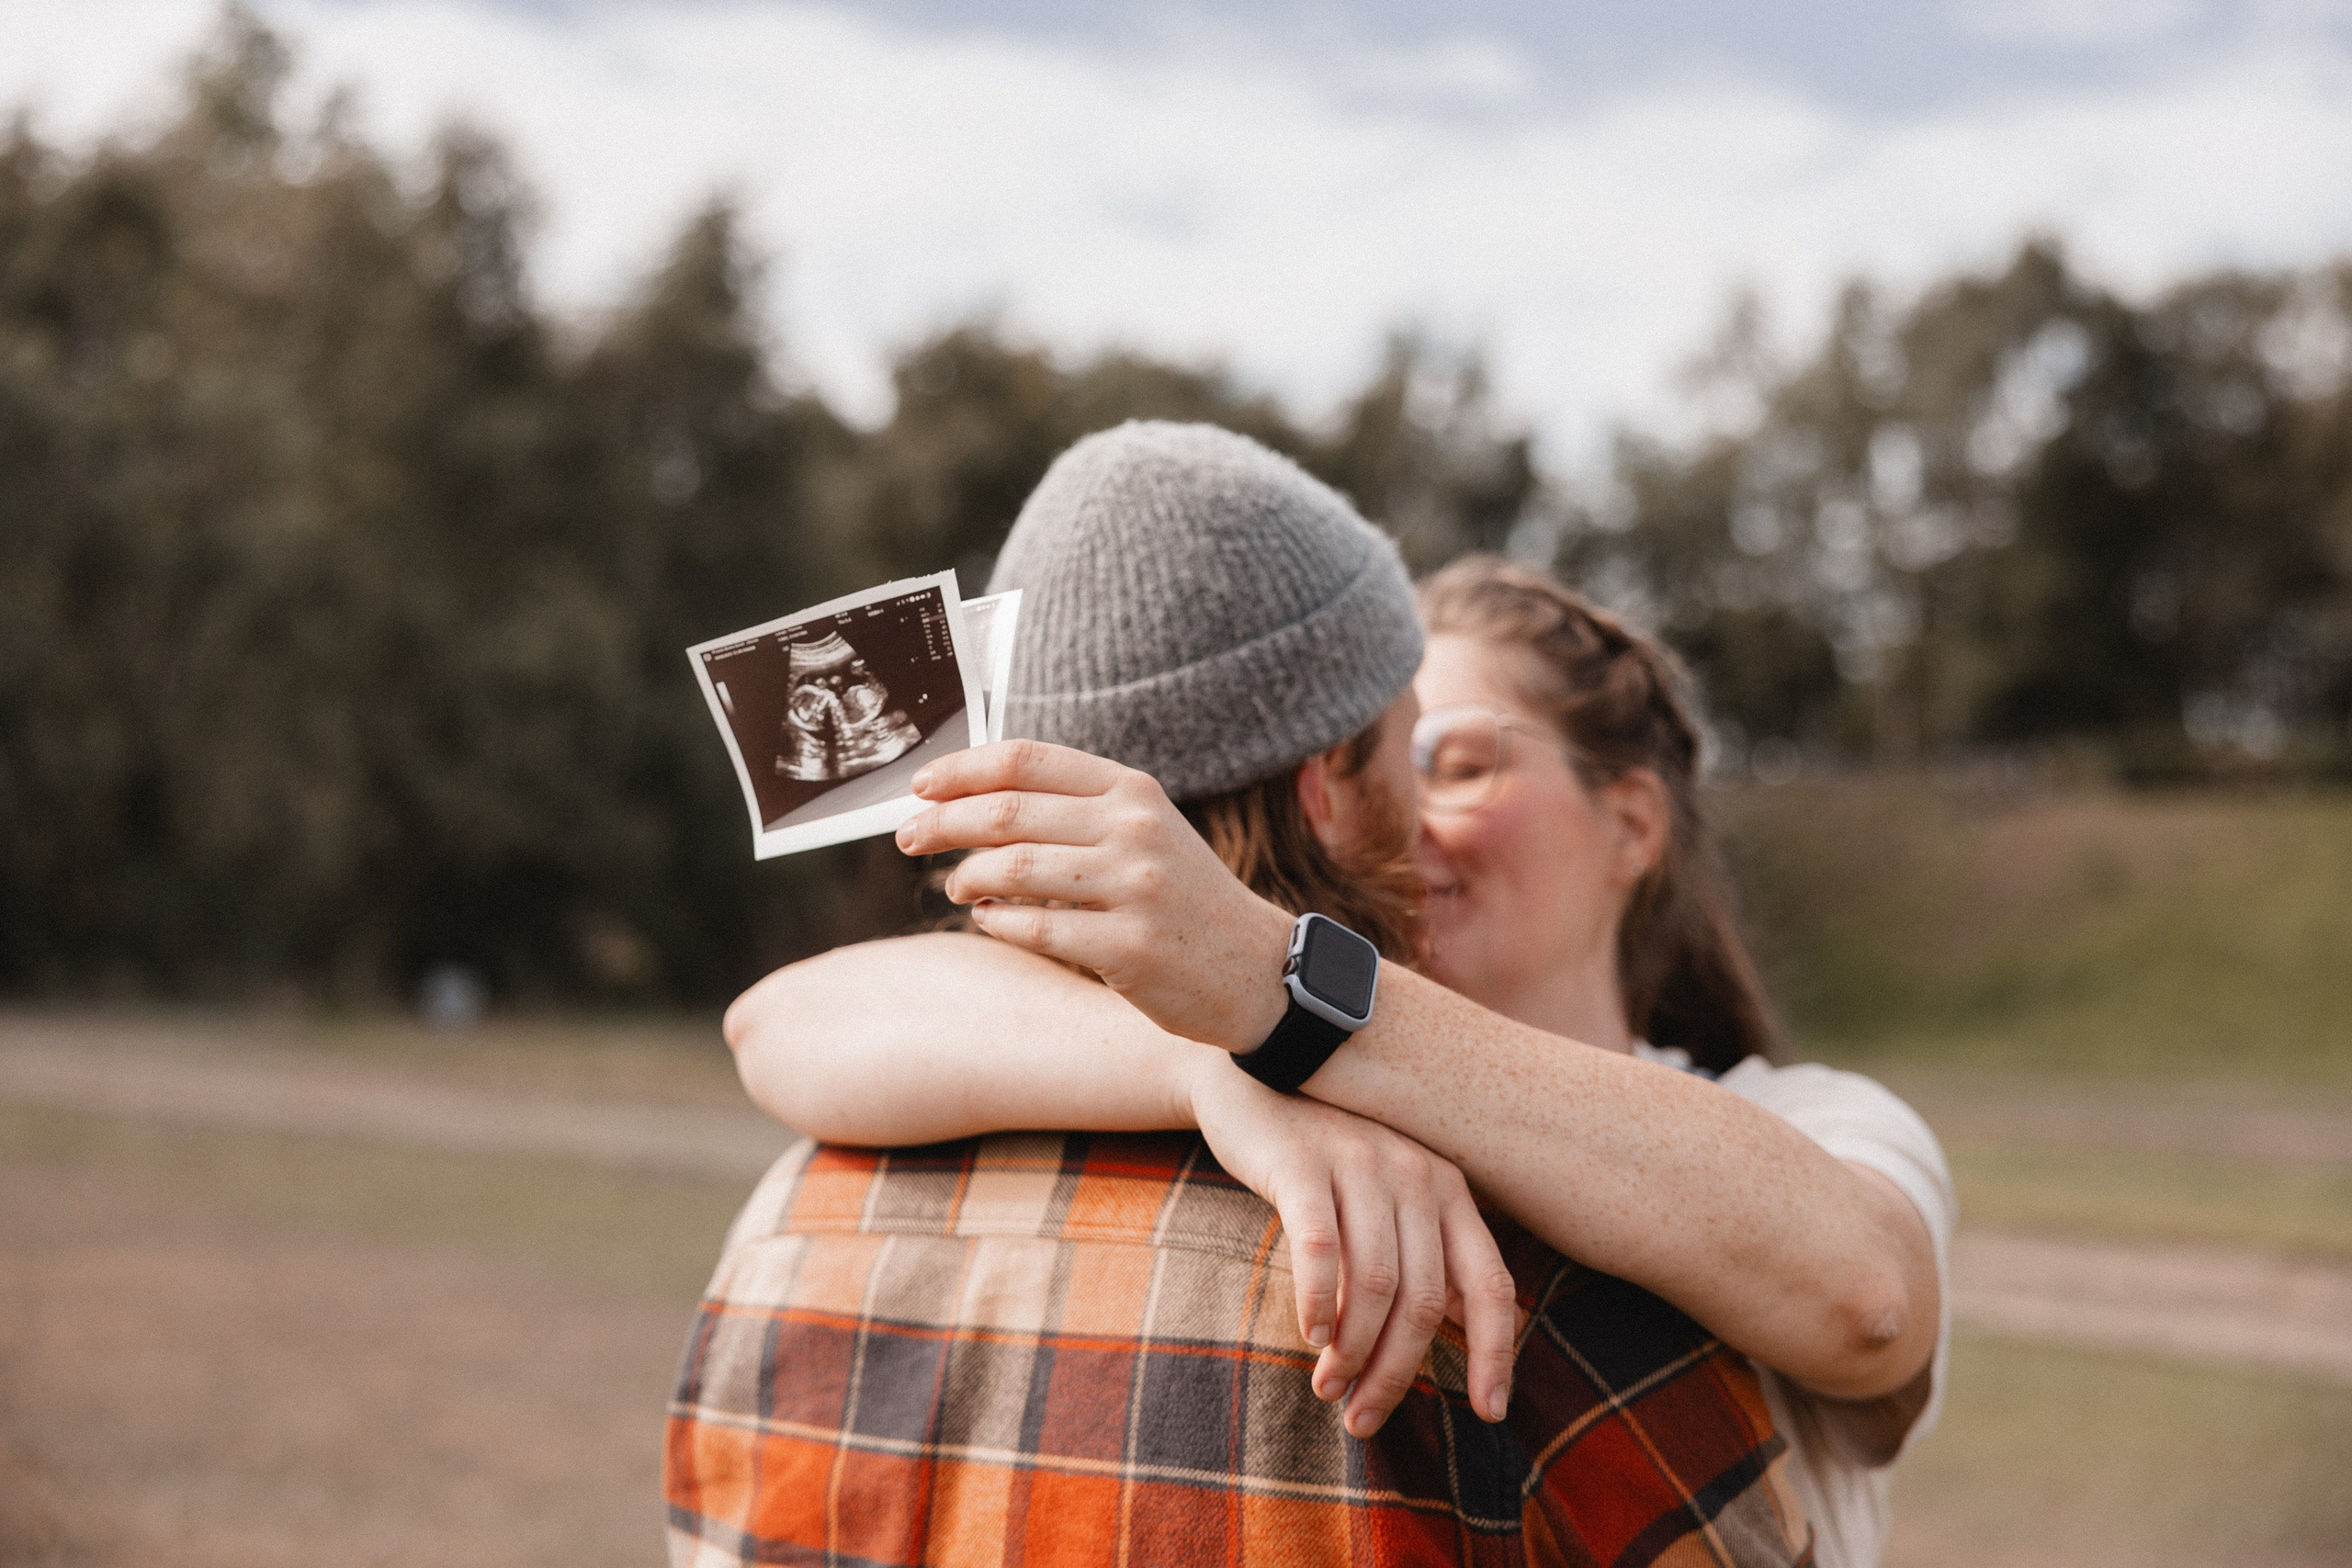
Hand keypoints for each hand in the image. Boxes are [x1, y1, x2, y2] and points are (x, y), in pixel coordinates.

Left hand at [898, 740, 1293, 1052]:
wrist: (1257, 970)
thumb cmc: (1183, 899)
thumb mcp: (1146, 831)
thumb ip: (1076, 808)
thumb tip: (974, 795)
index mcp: (1133, 791)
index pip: (1028, 759)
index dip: (961, 770)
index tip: (920, 787)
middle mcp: (1135, 831)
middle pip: (1007, 812)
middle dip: (942, 823)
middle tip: (909, 840)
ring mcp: (1134, 890)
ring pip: (1013, 869)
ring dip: (967, 877)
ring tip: (958, 886)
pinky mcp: (1128, 950)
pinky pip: (1034, 929)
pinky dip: (997, 923)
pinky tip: (989, 920)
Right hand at [1185, 1054, 1521, 1436]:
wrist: (1253, 1066)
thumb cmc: (1325, 1148)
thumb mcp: (1389, 1193)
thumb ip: (1426, 1251)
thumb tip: (1466, 1331)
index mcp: (1449, 1188)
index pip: (1491, 1283)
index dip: (1495, 1353)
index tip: (1488, 1412)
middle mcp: (1416, 1173)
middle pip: (1424, 1300)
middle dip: (1397, 1373)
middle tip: (1363, 1419)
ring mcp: (1360, 1163)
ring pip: (1375, 1283)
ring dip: (1353, 1352)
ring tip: (1328, 1389)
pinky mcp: (1303, 1162)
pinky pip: (1320, 1247)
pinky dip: (1318, 1302)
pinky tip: (1309, 1336)